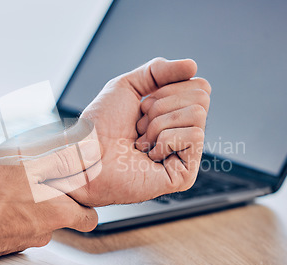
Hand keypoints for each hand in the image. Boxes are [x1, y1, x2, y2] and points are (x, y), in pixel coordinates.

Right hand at [0, 150, 97, 259]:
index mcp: (59, 213)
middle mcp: (45, 231)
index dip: (85, 203)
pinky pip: (13, 225)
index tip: (76, 189)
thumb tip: (90, 152)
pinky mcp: (3, 242)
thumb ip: (61, 161)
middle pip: (59, 215)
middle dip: (49, 197)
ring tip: (7, 183)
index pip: (88, 218)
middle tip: (33, 177)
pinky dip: (8, 212)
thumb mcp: (29, 167)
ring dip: (25, 202)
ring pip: (34, 219)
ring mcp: (23, 240)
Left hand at [48, 58, 210, 205]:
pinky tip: (149, 155)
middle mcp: (183, 134)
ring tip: (140, 141)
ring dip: (159, 123)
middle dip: (161, 105)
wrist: (84, 155)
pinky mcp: (185, 175)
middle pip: (201, 97)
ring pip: (198, 114)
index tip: (141, 106)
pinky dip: (165, 139)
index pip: (200, 86)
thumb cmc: (100, 127)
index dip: (168, 89)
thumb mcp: (128, 86)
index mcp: (175, 115)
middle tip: (139, 125)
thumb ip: (159, 71)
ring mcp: (186, 156)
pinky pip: (194, 136)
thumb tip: (193, 66)